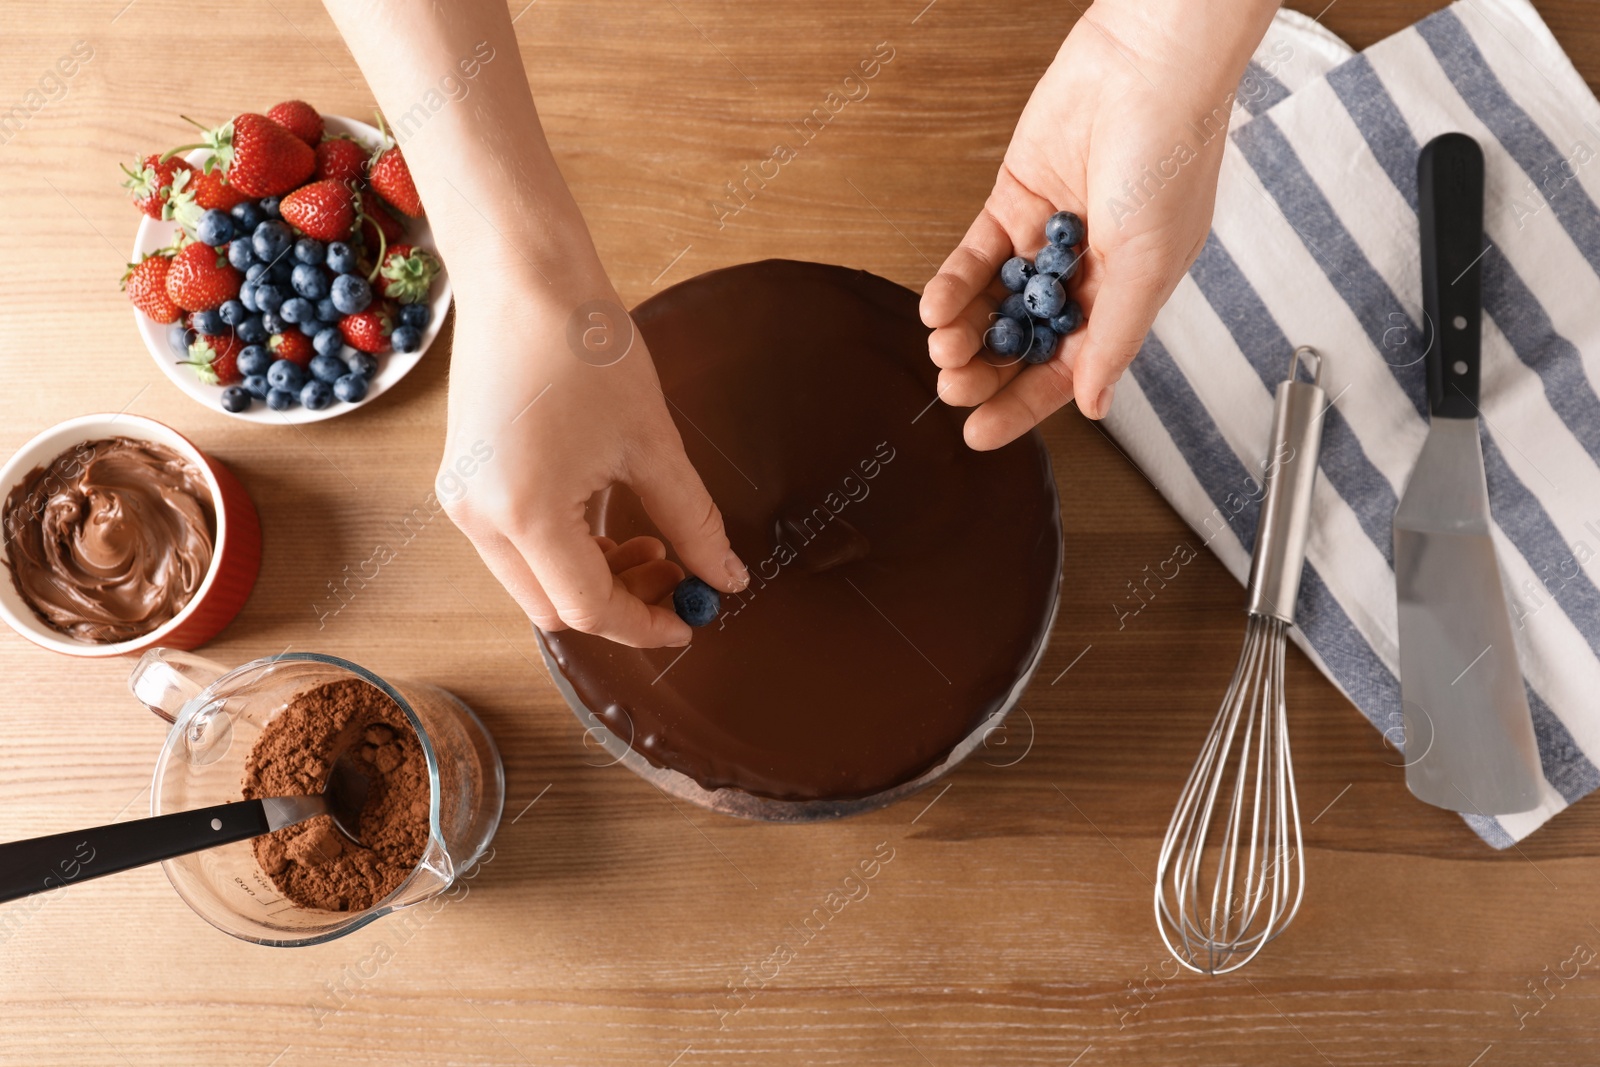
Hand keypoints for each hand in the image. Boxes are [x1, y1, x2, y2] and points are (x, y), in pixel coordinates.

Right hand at [438, 262, 748, 647]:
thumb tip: (726, 578)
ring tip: (652, 536)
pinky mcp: (464, 480)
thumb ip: (692, 522)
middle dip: (619, 603)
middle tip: (677, 573)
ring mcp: (462, 500)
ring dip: (593, 576)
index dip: (644, 622)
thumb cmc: (587, 347)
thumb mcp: (654, 445)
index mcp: (525, 513)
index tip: (691, 617)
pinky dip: (565, 550)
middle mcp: (478, 518)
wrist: (523, 277)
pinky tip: (609, 516)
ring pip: (533, 581)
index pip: (588, 607)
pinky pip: (516, 546)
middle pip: (554, 607)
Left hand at [920, 0, 1275, 446]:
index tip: (979, 434)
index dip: (1023, 405)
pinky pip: (976, 255)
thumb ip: (1115, 338)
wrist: (1148, 68)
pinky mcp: (1015, 200)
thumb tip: (1095, 403)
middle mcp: (1086, 273)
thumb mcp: (1147, 265)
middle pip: (1024, 342)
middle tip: (953, 389)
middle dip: (986, 371)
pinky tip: (935, 307)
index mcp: (1126, 297)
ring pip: (994, 303)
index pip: (1067, 370)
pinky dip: (953, 283)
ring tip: (942, 349)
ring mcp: (1048, 238)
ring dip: (965, 331)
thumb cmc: (1169, 158)